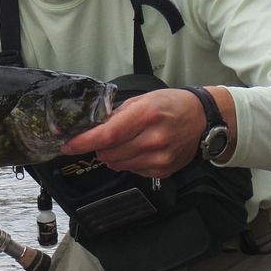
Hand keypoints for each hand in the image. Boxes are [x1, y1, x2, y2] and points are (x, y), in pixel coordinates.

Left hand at [61, 88, 209, 177]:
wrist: (202, 119)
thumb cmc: (170, 105)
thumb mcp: (143, 100)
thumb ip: (116, 115)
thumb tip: (91, 128)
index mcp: (146, 115)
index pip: (108, 134)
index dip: (84, 142)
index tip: (67, 145)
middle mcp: (153, 138)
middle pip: (109, 152)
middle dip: (99, 146)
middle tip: (105, 137)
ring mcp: (159, 157)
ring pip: (117, 164)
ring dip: (113, 155)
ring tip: (126, 142)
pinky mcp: (162, 170)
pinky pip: (131, 170)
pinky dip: (128, 162)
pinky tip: (140, 150)